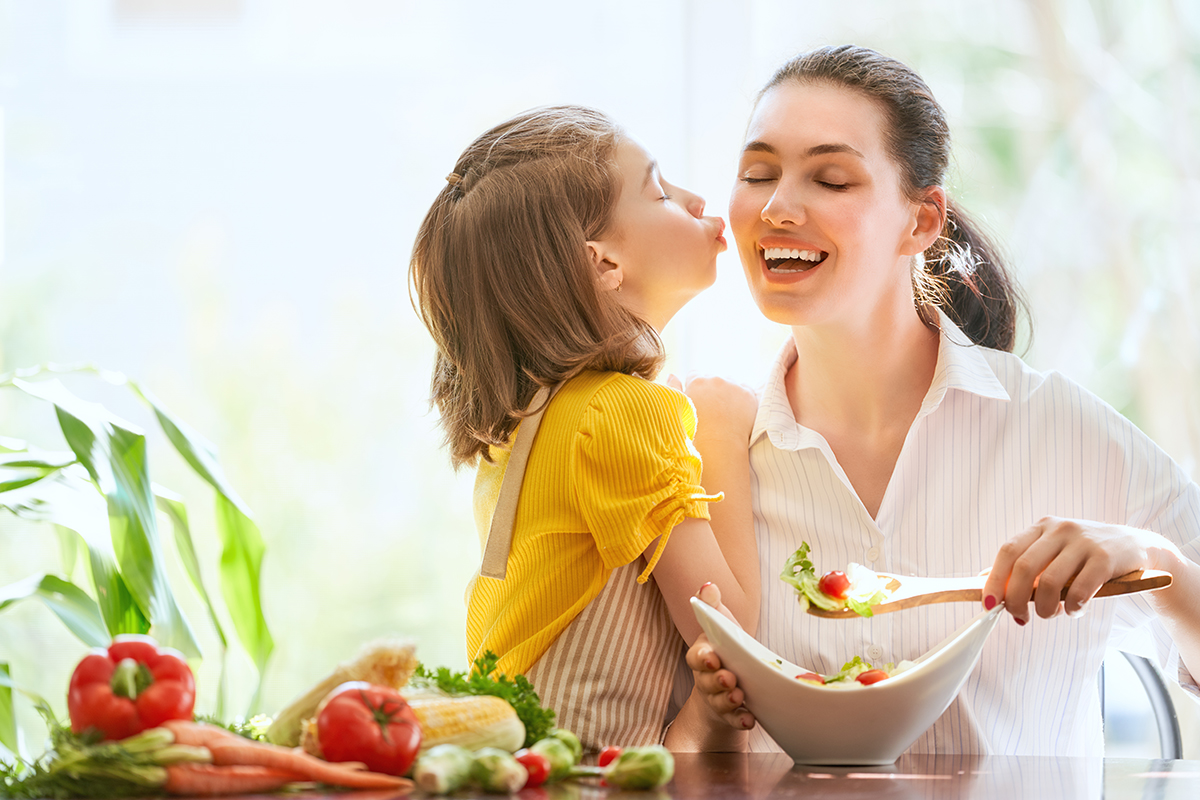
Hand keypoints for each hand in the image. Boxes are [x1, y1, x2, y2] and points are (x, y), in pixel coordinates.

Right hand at [669, 374, 757, 446]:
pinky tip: (737, 412)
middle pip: (713, 378)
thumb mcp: (679, 408)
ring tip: (725, 412)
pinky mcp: (748, 394)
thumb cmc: (694, 432)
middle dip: (712, 389)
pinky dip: (741, 398)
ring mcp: (734, 386)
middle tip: (712, 409)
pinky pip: (745, 390)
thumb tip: (672, 375)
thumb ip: (674, 388)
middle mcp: (716, 379)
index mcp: (697, 381)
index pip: (695, 375)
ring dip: (727, 392)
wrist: (719, 446)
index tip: (698, 401)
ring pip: (730, 383)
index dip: (695, 388)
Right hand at [685, 583, 755, 730]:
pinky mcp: (729, 714)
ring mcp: (716, 698)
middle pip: (706, 681)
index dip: (703, 658)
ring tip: (739, 696)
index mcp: (703, 655)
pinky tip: (749, 718)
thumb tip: (708, 585)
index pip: (696, 656)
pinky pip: (732, 719)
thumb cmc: (725, 650)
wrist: (726, 684)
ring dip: (728, 700)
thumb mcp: (722, 627)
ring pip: (718, 702)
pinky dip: (740, 719)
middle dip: (716, 680)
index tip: (712, 658)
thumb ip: (713, 607)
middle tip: (729, 678)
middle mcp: (705, 678)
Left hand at [981, 516, 1181, 623]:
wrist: (1137, 548)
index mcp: (1041, 527)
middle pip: (1024, 568)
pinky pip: (1079, 590)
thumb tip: (985, 585)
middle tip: (1021, 617)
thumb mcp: (1053, 553)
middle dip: (1016, 600)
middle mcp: (1059, 529)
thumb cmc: (1085, 557)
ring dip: (1045, 608)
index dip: (995, 580)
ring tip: (1051, 614)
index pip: (1007, 552)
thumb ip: (1024, 566)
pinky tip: (1075, 610)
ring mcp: (1083, 541)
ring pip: (1050, 582)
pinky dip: (1072, 607)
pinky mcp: (1105, 557)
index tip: (989, 605)